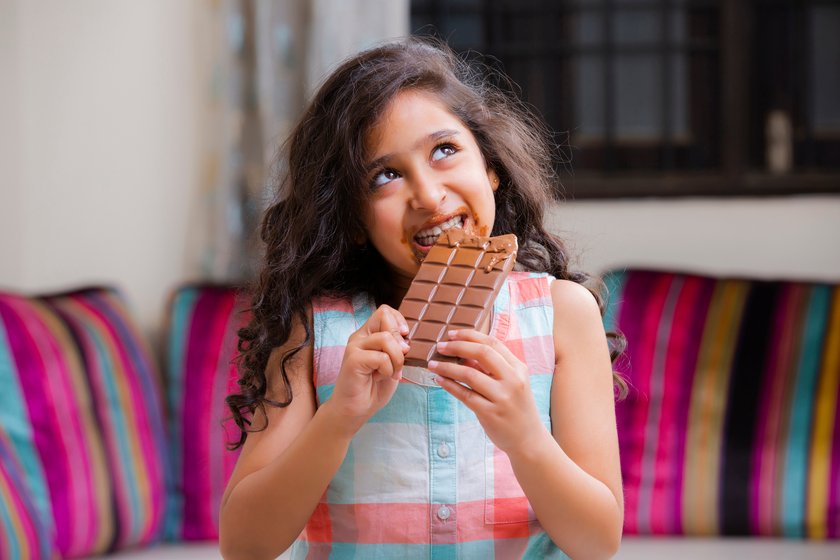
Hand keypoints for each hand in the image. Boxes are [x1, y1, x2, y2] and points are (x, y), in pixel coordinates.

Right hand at [327, 305, 408, 433]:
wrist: (355, 410)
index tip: (405, 338)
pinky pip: (381, 357)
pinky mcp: (353, 360)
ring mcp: (355, 347)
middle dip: (400, 339)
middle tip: (400, 359)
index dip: (399, 321)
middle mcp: (360, 337)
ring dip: (396, 358)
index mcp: (369, 334)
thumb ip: (397, 347)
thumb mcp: (392, 362)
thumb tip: (405, 338)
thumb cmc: (373, 387)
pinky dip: (387, 369)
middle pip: (385, 316)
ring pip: (386, 338)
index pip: (385, 311)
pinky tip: (381, 378)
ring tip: (392, 372)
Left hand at [429, 329, 545, 454]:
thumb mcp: (513, 383)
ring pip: (469, 374)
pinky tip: (439, 380)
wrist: (528, 439)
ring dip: (447, 367)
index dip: (470, 336)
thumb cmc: (516, 408)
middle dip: (457, 346)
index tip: (452, 333)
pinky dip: (450, 385)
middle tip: (440, 346)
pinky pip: (465, 395)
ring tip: (433, 364)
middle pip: (482, 353)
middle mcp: (512, 380)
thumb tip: (462, 352)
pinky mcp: (491, 414)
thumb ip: (493, 368)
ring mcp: (502, 397)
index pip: (493, 343)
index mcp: (518, 368)